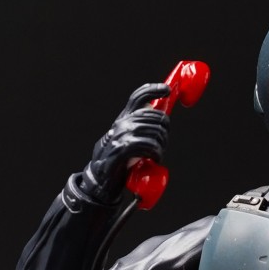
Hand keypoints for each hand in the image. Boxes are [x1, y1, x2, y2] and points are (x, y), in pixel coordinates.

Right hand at [80, 83, 171, 203]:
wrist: (101, 179)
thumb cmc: (117, 160)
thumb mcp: (127, 137)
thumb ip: (138, 123)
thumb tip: (151, 106)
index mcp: (124, 118)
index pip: (138, 97)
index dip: (154, 90)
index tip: (167, 90)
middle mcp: (122, 123)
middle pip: (155, 115)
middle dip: (165, 130)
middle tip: (162, 144)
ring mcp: (121, 134)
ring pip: (156, 132)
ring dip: (162, 146)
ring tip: (157, 155)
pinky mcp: (122, 149)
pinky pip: (149, 145)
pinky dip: (156, 153)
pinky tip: (154, 159)